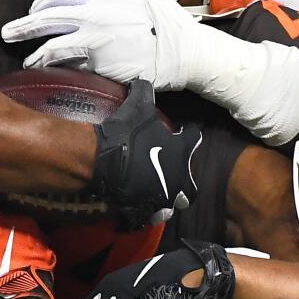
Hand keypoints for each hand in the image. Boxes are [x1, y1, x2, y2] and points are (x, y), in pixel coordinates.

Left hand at [1, 0, 200, 91]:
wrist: (182, 49)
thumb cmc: (165, 24)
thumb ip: (112, 0)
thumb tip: (95, 4)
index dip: (42, 2)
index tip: (35, 9)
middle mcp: (94, 13)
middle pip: (46, 17)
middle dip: (23, 25)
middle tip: (8, 32)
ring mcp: (94, 39)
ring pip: (51, 44)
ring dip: (35, 52)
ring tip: (26, 59)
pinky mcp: (98, 63)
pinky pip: (68, 65)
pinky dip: (54, 68)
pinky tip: (45, 72)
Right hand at [90, 79, 200, 229]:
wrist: (103, 161)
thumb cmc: (125, 133)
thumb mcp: (137, 105)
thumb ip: (144, 91)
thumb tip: (142, 81)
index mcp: (181, 152)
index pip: (194, 140)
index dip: (189, 136)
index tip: (183, 134)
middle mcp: (178, 179)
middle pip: (191, 186)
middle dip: (185, 180)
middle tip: (173, 172)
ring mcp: (162, 199)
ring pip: (172, 206)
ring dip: (167, 199)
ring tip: (156, 193)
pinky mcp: (144, 212)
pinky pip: (147, 217)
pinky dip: (143, 212)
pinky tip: (137, 206)